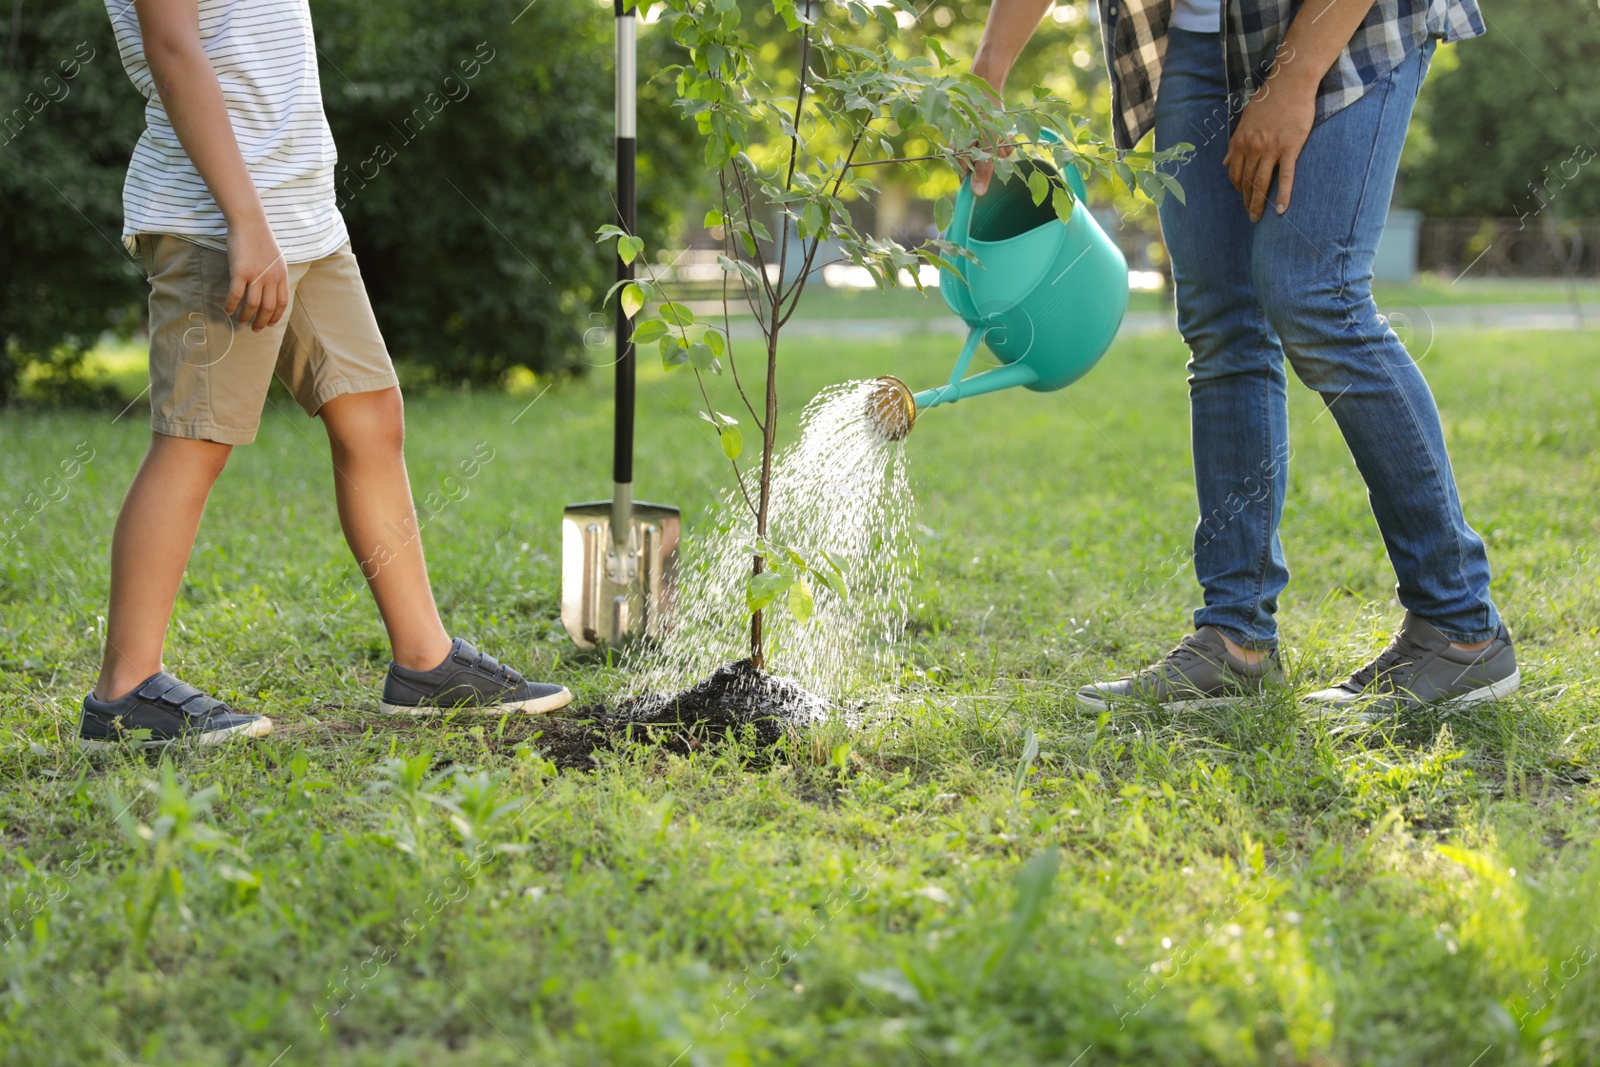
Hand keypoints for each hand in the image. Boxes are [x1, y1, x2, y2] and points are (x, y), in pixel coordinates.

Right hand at [225, 216, 287, 330]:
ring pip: (252, 305)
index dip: (275, 316)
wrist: (249, 222)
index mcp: (281, 275)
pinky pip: (236, 295)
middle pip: (268, 307)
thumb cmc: (260, 239)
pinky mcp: (240, 272)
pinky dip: (231, 305)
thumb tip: (270, 289)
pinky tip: (227, 309)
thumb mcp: (276, 259)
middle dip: (261, 321)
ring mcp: (256, 275)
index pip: (282, 303)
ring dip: (246, 316)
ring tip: (240, 321)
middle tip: (254, 329)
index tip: (269, 324)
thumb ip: (275, 274)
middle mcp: (271, 278)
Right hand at [963, 61, 1010, 196]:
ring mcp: (972, 143)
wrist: (984, 90)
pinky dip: (1002, 143)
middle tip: (1003, 149)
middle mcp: (962, 150)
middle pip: (981, 168)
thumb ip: (984, 170)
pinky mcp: (983, 136)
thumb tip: (978, 194)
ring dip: (1002, 151)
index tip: (994, 172)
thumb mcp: (986, 145)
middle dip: (995, 161)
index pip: (966, 178)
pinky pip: (994, 147)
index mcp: (956, 154)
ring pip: (990, 158)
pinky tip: (1007, 134)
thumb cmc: (982, 117)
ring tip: (1006, 139)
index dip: (981, 178)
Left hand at [1222, 78, 1315, 221]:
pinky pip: (1286, 176)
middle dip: (1247, 201)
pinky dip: (1283, 194)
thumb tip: (1225, 162)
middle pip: (1247, 182)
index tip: (1243, 197)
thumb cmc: (1269, 100)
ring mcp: (1271, 149)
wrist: (1290, 83)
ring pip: (1262, 182)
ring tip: (1258, 217)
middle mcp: (1253, 148)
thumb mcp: (1245, 121)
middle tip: (1250, 216)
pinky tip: (1280, 209)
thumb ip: (1235, 143)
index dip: (1238, 188)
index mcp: (1240, 142)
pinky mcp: (1290, 147)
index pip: (1235, 173)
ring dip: (1259, 203)